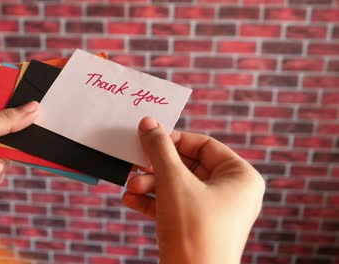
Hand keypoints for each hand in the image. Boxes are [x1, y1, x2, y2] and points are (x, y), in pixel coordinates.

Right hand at [123, 117, 264, 263]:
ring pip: (178, 186)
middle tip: (134, 163)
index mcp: (240, 176)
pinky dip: (153, 201)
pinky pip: (175, 205)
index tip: (148, 139)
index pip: (204, 144)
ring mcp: (215, 211)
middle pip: (187, 165)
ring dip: (150, 184)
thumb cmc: (194, 230)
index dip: (174, 140)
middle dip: (156, 167)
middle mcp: (232, 192)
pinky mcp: (198, 227)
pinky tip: (131, 200)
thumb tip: (149, 123)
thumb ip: (159, 149)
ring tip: (130, 187)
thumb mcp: (174, 181)